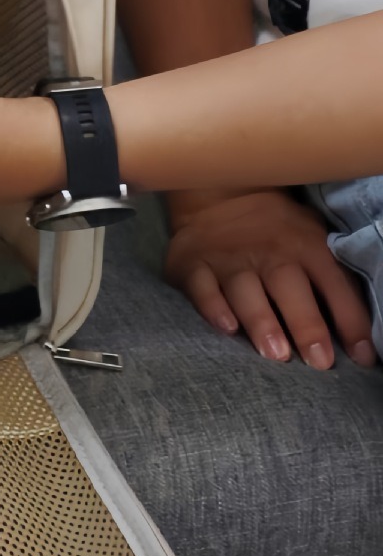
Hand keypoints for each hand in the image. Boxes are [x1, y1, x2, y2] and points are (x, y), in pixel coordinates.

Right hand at [164, 187, 375, 369]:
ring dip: (261, 320)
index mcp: (306, 247)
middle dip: (305, 324)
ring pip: (245, 289)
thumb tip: (361, 337)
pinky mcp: (193, 264)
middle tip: (318, 361)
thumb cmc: (278, 231)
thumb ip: (332, 280)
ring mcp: (229, 258)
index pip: (334, 284)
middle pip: (288, 286)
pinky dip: (212, 306)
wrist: (220, 194)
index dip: (351, 321)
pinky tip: (226, 326)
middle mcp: (268, 252)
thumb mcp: (314, 239)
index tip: (363, 357)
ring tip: (275, 353)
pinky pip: (201, 286)